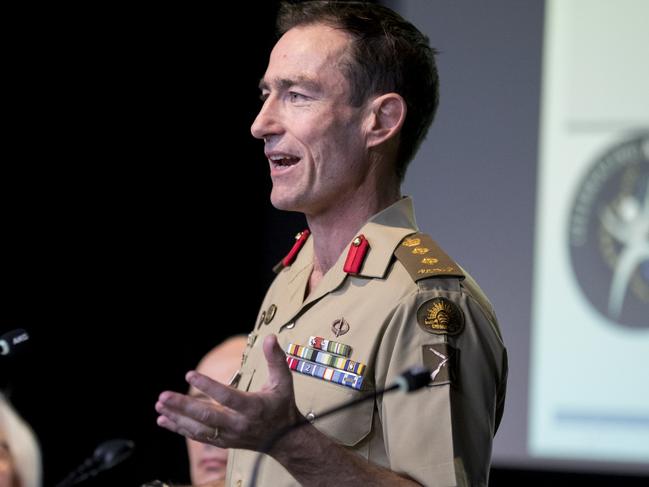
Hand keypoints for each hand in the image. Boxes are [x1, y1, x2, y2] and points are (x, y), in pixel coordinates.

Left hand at [155, 334, 300, 450]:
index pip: (228, 397)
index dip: (208, 387)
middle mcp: (239, 424)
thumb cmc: (282, 405)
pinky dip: (180, 428)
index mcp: (253, 407)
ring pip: (199, 428)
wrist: (284, 439)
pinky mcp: (222, 442)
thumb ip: (276, 359)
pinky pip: (198, 436)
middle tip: (163, 396)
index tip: (190, 374)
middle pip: (207, 417)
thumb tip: (270, 337)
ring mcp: (229, 435)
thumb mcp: (284, 381)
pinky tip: (164, 419)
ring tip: (159, 405)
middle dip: (183, 407)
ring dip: (177, 417)